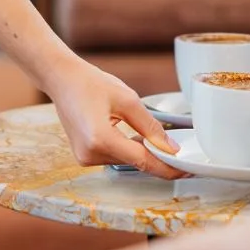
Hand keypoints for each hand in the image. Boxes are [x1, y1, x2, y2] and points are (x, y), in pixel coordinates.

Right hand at [44, 56, 182, 179]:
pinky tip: (133, 135)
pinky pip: (114, 156)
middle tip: (179, 150)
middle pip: (135, 162)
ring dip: (140, 151)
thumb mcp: (127, 100)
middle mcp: (90, 154)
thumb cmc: (91, 83)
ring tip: (150, 134)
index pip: (143, 161)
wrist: (62, 79)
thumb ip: (151, 127)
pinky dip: (127, 148)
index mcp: (100, 139)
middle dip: (156, 156)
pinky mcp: (84, 156)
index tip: (187, 170)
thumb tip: (171, 148)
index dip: (168, 167)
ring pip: (126, 160)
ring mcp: (85, 158)